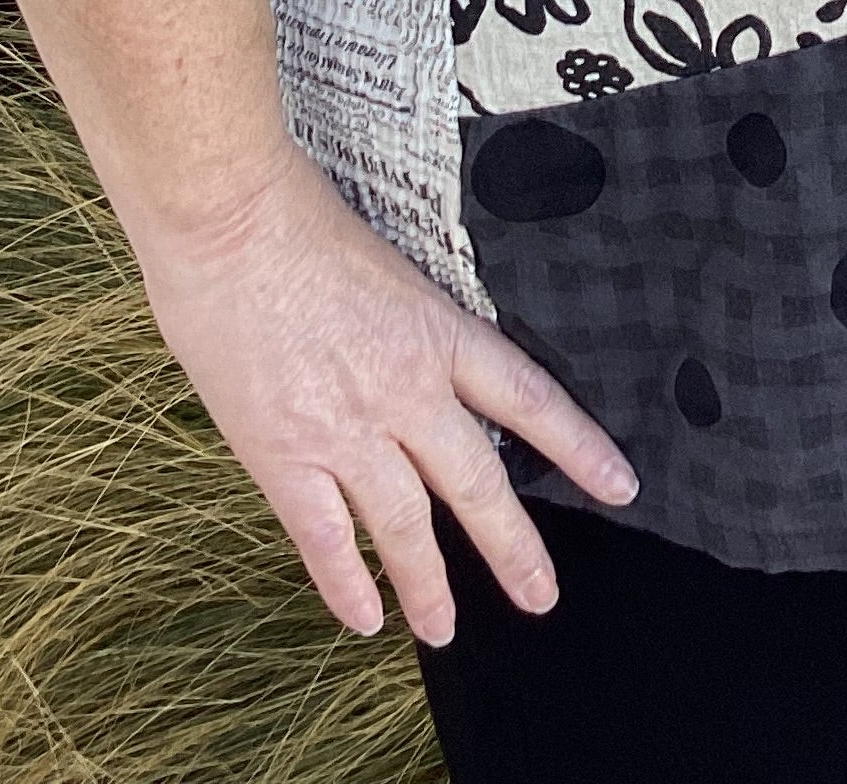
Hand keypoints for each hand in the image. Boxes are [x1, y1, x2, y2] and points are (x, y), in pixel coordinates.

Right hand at [136, 152, 638, 645]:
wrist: (227, 218)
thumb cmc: (296, 218)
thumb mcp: (384, 265)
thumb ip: (404, 326)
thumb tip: (409, 367)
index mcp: (436, 331)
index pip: (527, 397)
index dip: (577, 445)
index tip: (618, 484)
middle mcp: (404, 390)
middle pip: (476, 481)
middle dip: (513, 547)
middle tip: (540, 596)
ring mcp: (345, 429)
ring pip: (405, 527)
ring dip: (429, 585)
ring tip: (444, 629)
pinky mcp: (283, 455)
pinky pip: (325, 539)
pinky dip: (345, 584)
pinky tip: (364, 619)